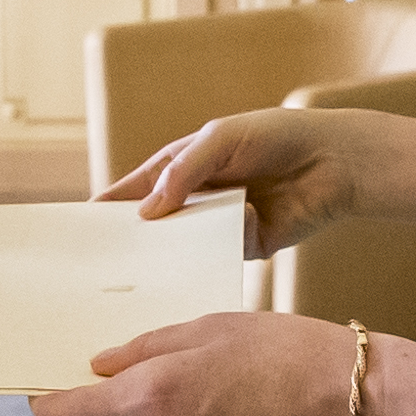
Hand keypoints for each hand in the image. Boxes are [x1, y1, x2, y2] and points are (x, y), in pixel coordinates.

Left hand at [31, 311, 415, 415]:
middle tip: (196, 366)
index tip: (46, 389)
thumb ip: (145, 348)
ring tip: (239, 389)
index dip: (45, 403)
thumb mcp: (212, 326)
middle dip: (143, 396)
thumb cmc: (290, 350)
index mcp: (152, 397)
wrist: (363, 407)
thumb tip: (98, 367)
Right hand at [97, 108, 390, 254]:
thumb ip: (184, 171)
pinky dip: (205, 261)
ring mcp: (220, 224)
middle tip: (99, 264)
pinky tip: (185, 276)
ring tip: (134, 278)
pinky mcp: (246, 247)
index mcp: (184, 166)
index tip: (79, 227)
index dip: (109, 206)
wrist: (336, 162)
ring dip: (165, 258)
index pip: (136, 188)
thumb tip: (147, 211)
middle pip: (154, 224)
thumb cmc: (277, 136)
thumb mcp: (221, 139)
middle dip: (131, 240)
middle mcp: (198, 197)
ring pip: (182, 247)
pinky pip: (217, 258)